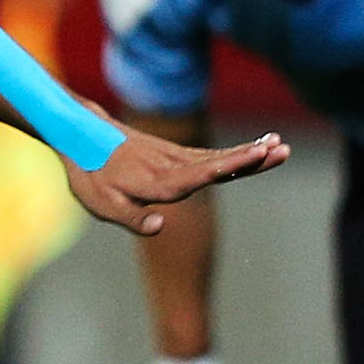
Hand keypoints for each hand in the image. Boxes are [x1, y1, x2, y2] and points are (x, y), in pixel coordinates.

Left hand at [66, 125, 287, 233]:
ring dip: (249, 152)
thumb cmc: (91, 176)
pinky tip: (258, 146)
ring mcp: (174, 157)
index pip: (198, 175)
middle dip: (251, 158)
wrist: (81, 136)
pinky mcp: (175, 154)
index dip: (228, 165)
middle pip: (217, 163)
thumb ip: (131, 218)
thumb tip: (161, 227)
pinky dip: (235, 151)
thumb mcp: (101, 205)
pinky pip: (210, 154)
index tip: (256, 154)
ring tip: (281, 146)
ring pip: (218, 157)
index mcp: (157, 182)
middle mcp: (171, 166)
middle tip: (282, 149)